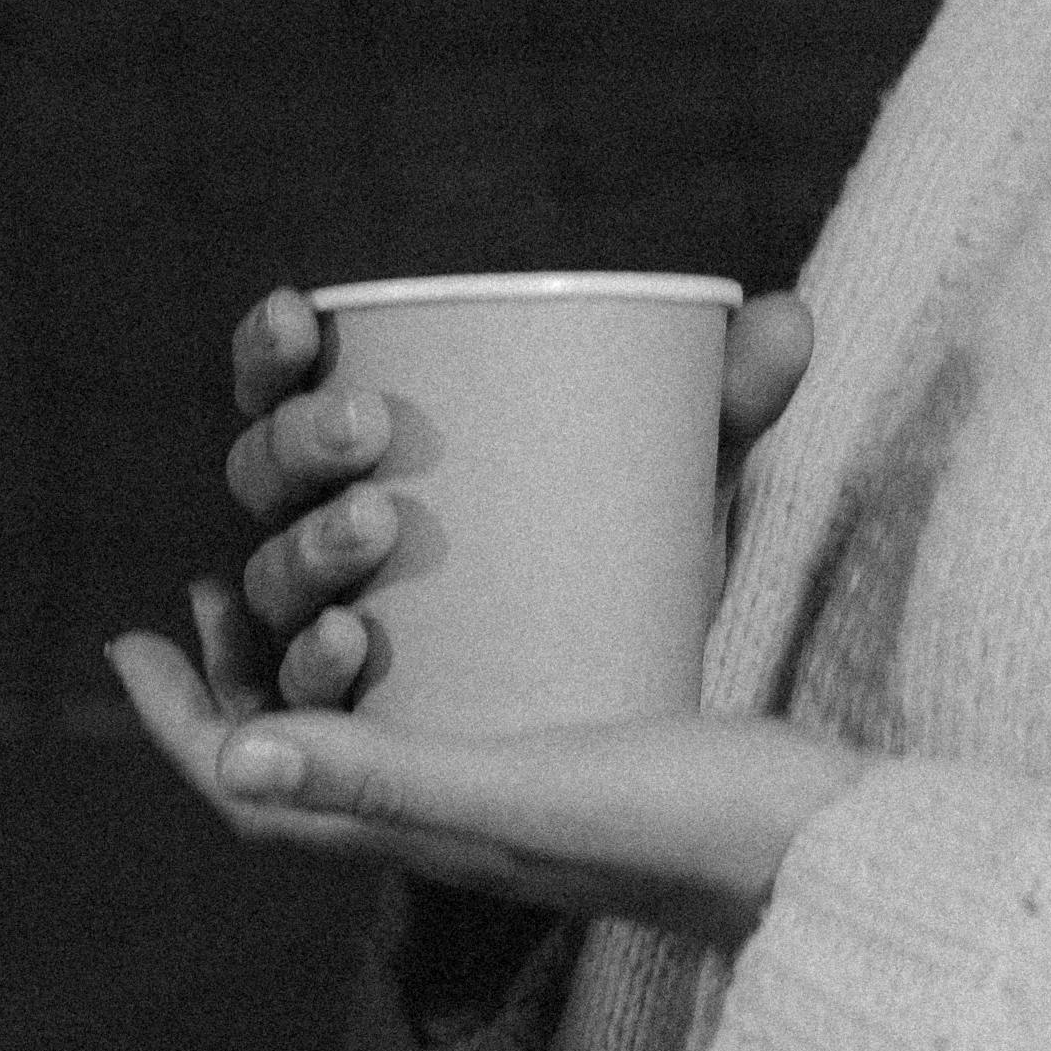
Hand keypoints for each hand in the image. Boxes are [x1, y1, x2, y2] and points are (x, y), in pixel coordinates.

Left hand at [102, 643, 859, 951]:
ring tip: (309, 569)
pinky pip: (470, 700)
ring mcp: (524, 793)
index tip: (128, 640)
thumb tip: (230, 757)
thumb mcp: (525, 788)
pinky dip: (433, 638)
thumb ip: (389, 776)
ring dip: (325, 649)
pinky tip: (470, 579)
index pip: (252, 792)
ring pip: (386, 725)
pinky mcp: (590, 758)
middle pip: (305, 756)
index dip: (179, 724)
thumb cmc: (691, 827)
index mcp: (422, 836)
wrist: (845, 858)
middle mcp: (458, 822)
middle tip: (203, 584)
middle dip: (238, 674)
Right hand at [213, 275, 813, 711]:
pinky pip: (289, 713)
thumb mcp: (660, 504)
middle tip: (366, 423)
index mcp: (353, 463)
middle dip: (293, 444)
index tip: (306, 312)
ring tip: (374, 524)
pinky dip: (299, 676)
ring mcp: (327, 642)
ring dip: (299, 550)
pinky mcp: (356, 737)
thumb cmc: (618, 586)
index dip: (267, 355)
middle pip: (260, 486)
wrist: (635, 738)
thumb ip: (717, 412)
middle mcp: (317, 545)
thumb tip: (790, 317)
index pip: (275, 395)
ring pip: (269, 593)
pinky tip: (346, 644)